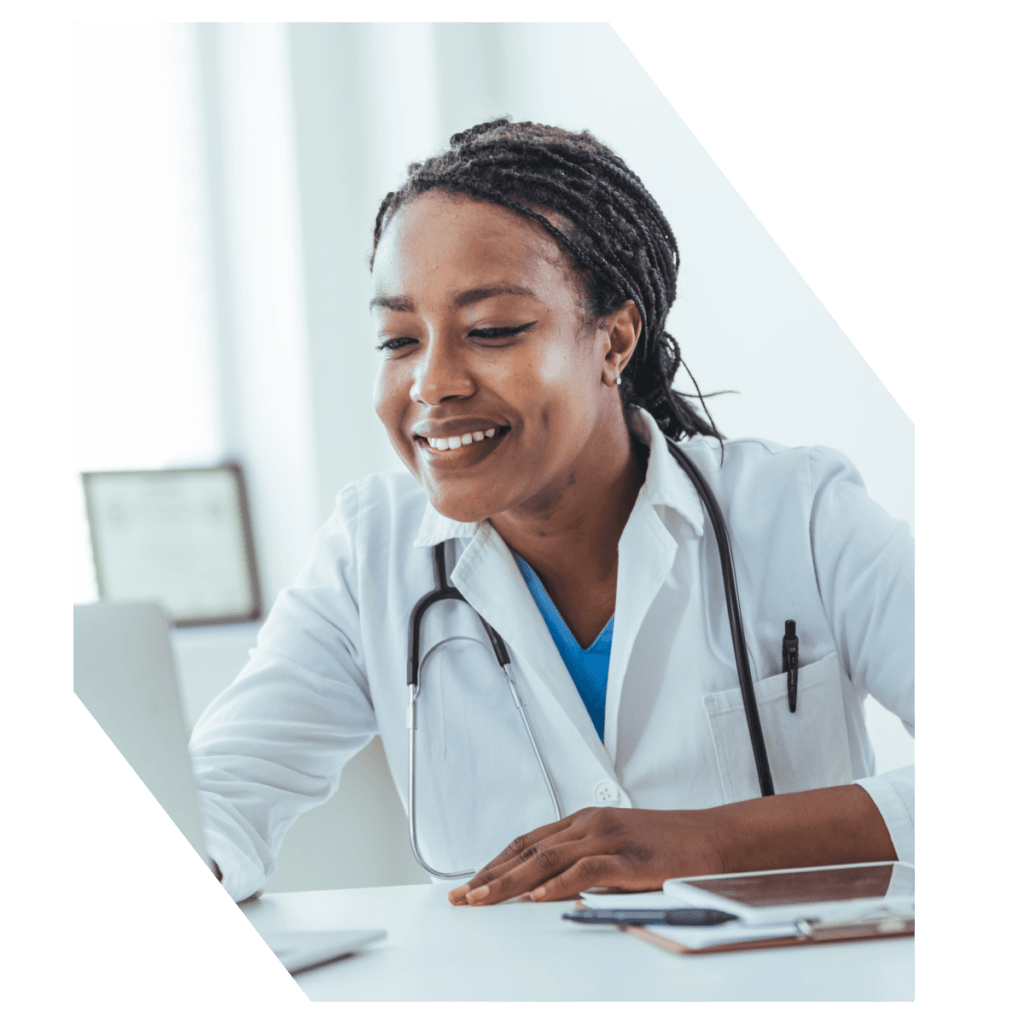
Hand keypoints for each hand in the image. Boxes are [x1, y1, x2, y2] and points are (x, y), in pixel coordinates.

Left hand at [447, 806, 724, 905]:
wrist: (713, 837)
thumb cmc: (667, 846)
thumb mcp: (616, 848)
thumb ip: (583, 863)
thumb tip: (547, 890)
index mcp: (584, 821)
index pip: (527, 842)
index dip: (494, 863)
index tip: (469, 884)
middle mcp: (590, 824)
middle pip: (528, 850)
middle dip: (491, 874)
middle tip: (463, 897)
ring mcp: (609, 837)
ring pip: (548, 858)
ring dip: (511, 881)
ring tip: (484, 899)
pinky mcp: (630, 857)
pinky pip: (587, 870)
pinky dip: (559, 884)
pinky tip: (538, 898)